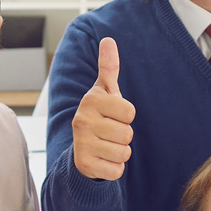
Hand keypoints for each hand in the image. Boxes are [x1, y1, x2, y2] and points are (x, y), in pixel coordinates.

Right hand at [71, 37, 135, 180]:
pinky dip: (114, 168)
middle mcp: (82, 120)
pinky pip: (116, 170)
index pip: (130, 111)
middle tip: (109, 132)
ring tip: (106, 145)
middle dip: (123, 136)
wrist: (81, 147)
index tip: (113, 115)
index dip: (126, 116)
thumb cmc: (100, 115)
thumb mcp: (105, 91)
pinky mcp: (84, 164)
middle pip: (127, 134)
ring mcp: (81, 143)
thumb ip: (109, 67)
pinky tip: (103, 160)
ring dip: (120, 152)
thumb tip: (108, 39)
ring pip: (124, 153)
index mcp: (91, 100)